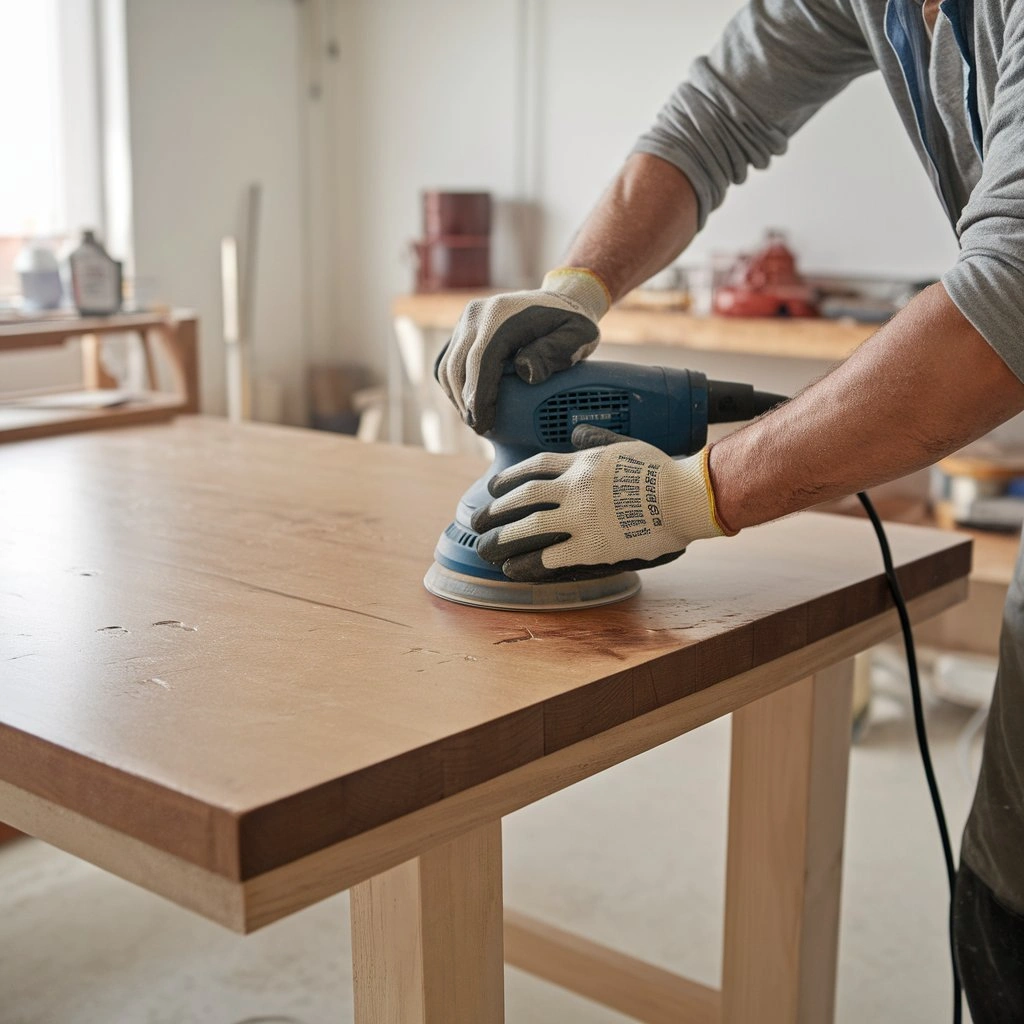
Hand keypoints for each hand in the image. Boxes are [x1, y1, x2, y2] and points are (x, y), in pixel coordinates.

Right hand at [435, 267, 610, 434]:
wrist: (559, 299)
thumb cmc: (570, 324)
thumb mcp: (578, 337)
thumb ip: (554, 353)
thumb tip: (525, 372)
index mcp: (503, 316)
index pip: (481, 362)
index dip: (479, 397)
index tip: (484, 425)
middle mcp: (477, 314)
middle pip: (458, 366)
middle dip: (465, 403)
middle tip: (480, 429)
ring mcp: (466, 320)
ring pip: (447, 366)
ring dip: (457, 397)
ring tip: (475, 419)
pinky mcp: (462, 328)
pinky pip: (447, 361)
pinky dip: (453, 385)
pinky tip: (467, 403)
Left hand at [471, 425, 730, 581]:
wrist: (684, 496)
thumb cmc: (662, 470)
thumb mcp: (625, 445)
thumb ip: (596, 439)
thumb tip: (575, 430)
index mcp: (582, 462)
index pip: (534, 467)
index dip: (509, 479)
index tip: (492, 488)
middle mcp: (574, 488)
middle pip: (523, 497)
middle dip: (495, 511)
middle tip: (476, 522)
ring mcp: (581, 518)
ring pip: (528, 527)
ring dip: (502, 539)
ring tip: (483, 549)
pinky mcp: (592, 546)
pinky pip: (550, 556)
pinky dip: (528, 564)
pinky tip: (513, 570)